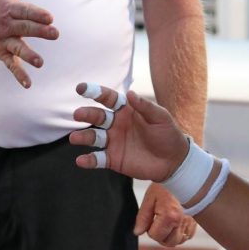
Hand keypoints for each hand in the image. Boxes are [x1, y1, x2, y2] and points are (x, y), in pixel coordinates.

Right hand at [0, 0, 56, 87]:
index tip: (50, 17)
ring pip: (17, 48)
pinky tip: (28, 84)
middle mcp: (6, 25)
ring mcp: (3, 40)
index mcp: (10, 9)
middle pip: (25, 28)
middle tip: (55, 34)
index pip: (26, 11)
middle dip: (40, 31)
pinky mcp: (0, 52)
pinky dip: (18, 75)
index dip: (38, 14)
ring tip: (40, 62)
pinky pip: (10, 65)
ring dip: (28, 55)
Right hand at [70, 84, 188, 181]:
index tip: (81, 88)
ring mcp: (113, 142)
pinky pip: (98, 159)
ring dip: (83, 137)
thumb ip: (145, 106)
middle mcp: (116, 124)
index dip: (95, 92)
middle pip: (97, 117)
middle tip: (78, 114)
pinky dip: (89, 160)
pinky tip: (81, 160)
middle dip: (87, 115)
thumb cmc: (168, 134)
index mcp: (126, 110)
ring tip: (74, 138)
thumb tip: (130, 93)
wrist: (174, 161)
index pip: (108, 98)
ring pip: (94, 137)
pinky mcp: (113, 159)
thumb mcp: (161, 118)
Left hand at [135, 183, 196, 246]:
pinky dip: (181, 233)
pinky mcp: (196, 221)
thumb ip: (143, 217)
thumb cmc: (166, 185)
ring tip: (166, 223)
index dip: (150, 229)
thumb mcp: (150, 198)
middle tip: (157, 223)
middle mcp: (182, 221)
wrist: (183, 175)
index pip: (155, 236)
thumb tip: (138, 232)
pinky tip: (175, 223)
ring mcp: (190, 222)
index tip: (151, 218)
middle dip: (160, 236)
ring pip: (179, 241)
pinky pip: (188, 236)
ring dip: (170, 236)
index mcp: (170, 216)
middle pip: (168, 242)